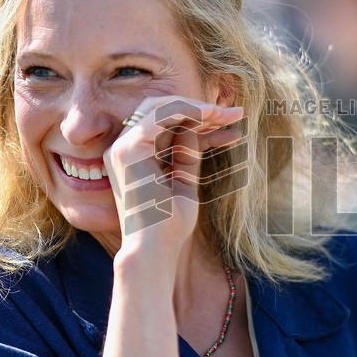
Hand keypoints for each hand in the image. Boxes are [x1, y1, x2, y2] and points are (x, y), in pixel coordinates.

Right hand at [102, 96, 243, 270]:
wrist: (155, 249)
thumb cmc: (169, 225)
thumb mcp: (184, 182)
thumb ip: (186, 154)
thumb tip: (197, 129)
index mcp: (132, 158)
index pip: (166, 127)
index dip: (200, 123)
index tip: (231, 128)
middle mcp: (122, 148)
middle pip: (162, 112)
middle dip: (200, 110)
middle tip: (235, 114)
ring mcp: (121, 147)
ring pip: (161, 107)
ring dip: (199, 108)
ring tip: (231, 115)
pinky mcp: (128, 148)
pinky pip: (160, 114)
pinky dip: (188, 110)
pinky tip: (213, 116)